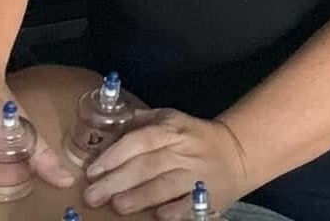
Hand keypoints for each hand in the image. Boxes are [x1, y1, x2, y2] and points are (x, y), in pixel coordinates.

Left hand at [81, 109, 249, 218]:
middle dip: (117, 181)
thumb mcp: (170, 119)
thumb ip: (141, 122)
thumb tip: (109, 130)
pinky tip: (157, 216)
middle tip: (93, 194)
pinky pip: (190, 204)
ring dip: (140, 197)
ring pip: (165, 185)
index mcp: (172, 129)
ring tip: (117, 206)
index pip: (140, 139)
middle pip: (147, 165)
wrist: (236, 153)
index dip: (115, 155)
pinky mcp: (209, 196)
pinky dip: (174, 210)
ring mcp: (197, 174)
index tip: (93, 170)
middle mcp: (183, 150)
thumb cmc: (193, 137)